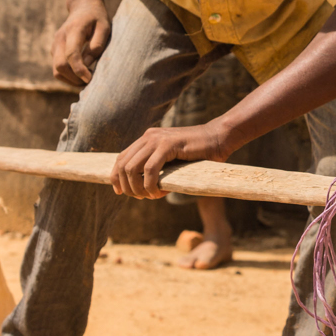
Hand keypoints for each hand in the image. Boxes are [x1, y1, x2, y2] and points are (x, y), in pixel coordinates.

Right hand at [51, 0, 110, 85]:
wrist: (83, 7)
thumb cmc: (97, 17)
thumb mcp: (104, 27)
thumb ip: (97, 44)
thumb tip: (87, 64)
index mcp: (73, 30)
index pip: (71, 54)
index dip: (79, 69)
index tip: (89, 78)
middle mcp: (60, 38)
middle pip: (60, 66)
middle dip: (74, 78)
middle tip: (90, 80)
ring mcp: (55, 45)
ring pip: (56, 70)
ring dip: (71, 80)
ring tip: (87, 78)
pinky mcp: (54, 51)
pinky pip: (57, 69)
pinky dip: (68, 76)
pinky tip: (81, 73)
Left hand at [111, 120, 234, 197]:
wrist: (219, 139)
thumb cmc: (200, 154)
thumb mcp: (173, 161)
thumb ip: (159, 169)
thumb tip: (144, 189)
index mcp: (147, 138)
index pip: (121, 158)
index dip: (116, 177)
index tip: (120, 192)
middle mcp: (148, 136)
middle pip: (123, 165)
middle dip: (128, 186)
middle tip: (140, 198)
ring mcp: (157, 139)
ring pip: (133, 168)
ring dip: (138, 188)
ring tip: (150, 197)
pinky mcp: (168, 145)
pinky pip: (150, 169)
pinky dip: (150, 185)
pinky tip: (159, 193)